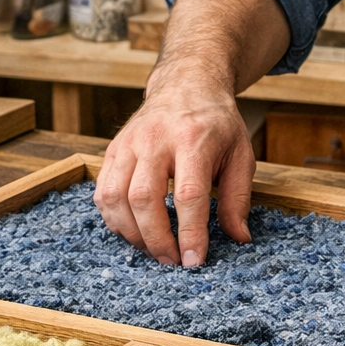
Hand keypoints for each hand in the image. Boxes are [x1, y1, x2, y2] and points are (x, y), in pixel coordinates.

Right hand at [93, 81, 255, 265]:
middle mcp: (155, 138)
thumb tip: (239, 238)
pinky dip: (114, 220)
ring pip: (116, 197)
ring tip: (153, 249)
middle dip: (157, 238)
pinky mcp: (112, 150)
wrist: (186, 84)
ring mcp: (128, 143)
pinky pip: (103, 192)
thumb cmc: (216, 124)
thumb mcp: (240, 155)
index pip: (188, 194)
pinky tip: (134, 231)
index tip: (194, 261)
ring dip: (132, 233)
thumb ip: (237, 198)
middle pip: (144, 198)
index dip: (190, 233)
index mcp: (193, 138)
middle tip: (172, 261)